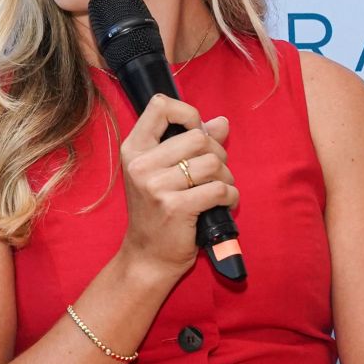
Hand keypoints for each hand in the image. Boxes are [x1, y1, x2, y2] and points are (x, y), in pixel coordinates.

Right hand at [116, 94, 237, 281]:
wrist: (148, 256)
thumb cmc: (158, 211)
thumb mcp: (165, 172)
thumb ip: (191, 143)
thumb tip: (221, 122)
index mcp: (134, 149)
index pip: (161, 106)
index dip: (188, 114)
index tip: (196, 133)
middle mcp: (140, 165)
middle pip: (198, 137)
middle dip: (217, 154)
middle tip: (213, 173)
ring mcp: (156, 186)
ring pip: (213, 163)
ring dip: (225, 178)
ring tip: (217, 191)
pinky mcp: (176, 207)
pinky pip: (220, 189)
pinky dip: (230, 197)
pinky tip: (221, 205)